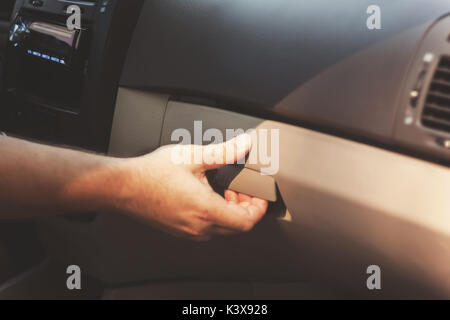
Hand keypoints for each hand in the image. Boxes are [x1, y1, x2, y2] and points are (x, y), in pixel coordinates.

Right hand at [115, 134, 267, 240]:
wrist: (123, 187)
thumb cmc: (152, 173)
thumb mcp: (192, 156)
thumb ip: (224, 152)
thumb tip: (244, 144)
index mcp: (205, 210)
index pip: (246, 222)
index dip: (259, 209)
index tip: (259, 195)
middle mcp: (198, 226)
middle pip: (237, 227)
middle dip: (246, 207)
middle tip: (241, 188)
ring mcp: (189, 231)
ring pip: (223, 228)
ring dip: (231, 210)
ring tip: (224, 189)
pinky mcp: (180, 230)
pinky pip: (208, 229)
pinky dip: (216, 214)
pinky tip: (208, 195)